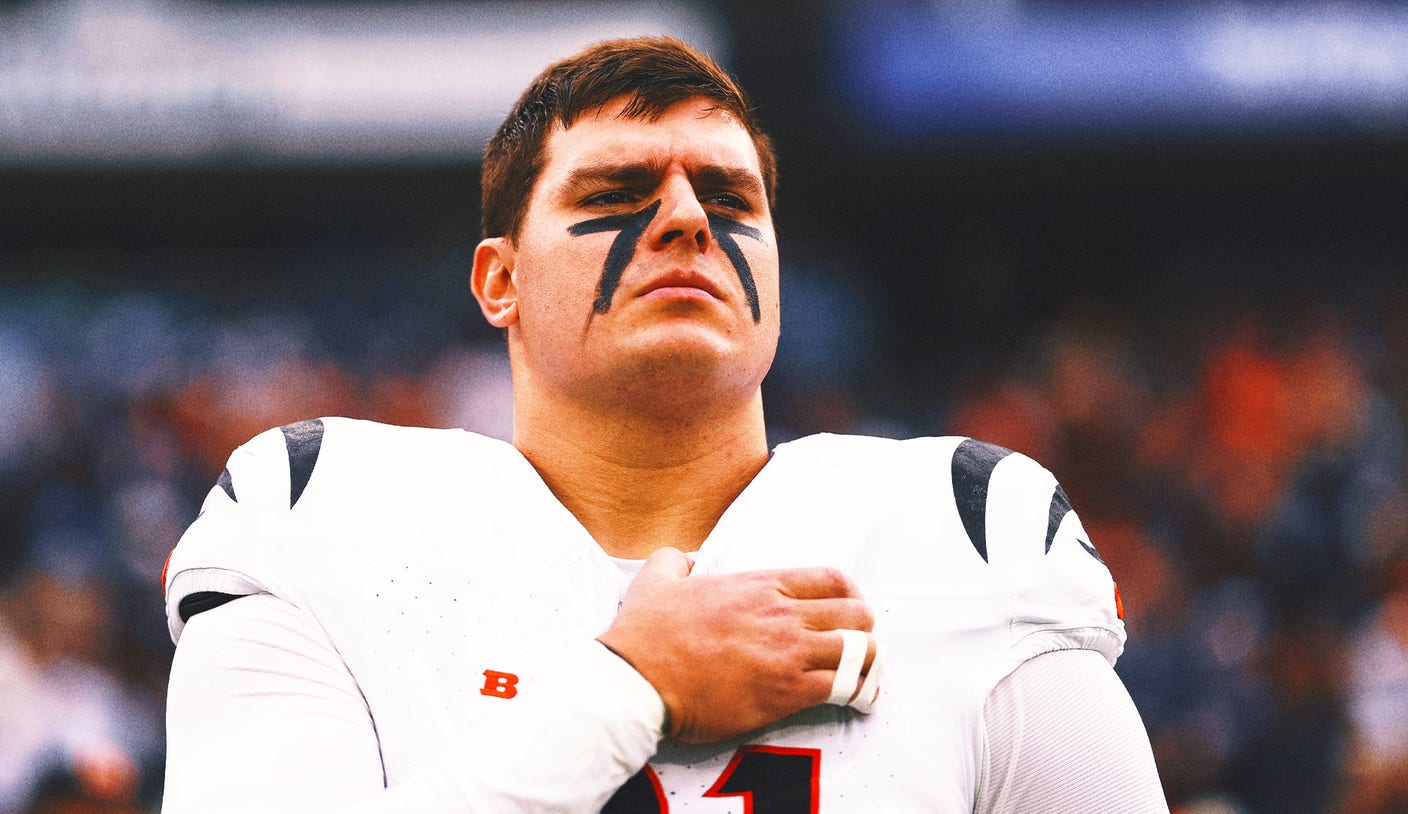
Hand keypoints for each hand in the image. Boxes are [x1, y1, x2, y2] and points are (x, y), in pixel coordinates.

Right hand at [597, 548, 875, 742]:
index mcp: (759, 585)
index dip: (850, 595)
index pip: (831, 580)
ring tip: (865, 675)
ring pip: (860, 650)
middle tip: (858, 646)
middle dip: (864, 630)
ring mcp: (788, 652)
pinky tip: (859, 699)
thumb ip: (675, 561)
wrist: (638, 681)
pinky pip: (844, 687)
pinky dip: (857, 692)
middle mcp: (782, 613)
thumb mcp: (657, 578)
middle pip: (856, 614)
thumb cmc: (646, 634)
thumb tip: (682, 558)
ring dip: (867, 663)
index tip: (850, 610)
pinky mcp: (786, 691)